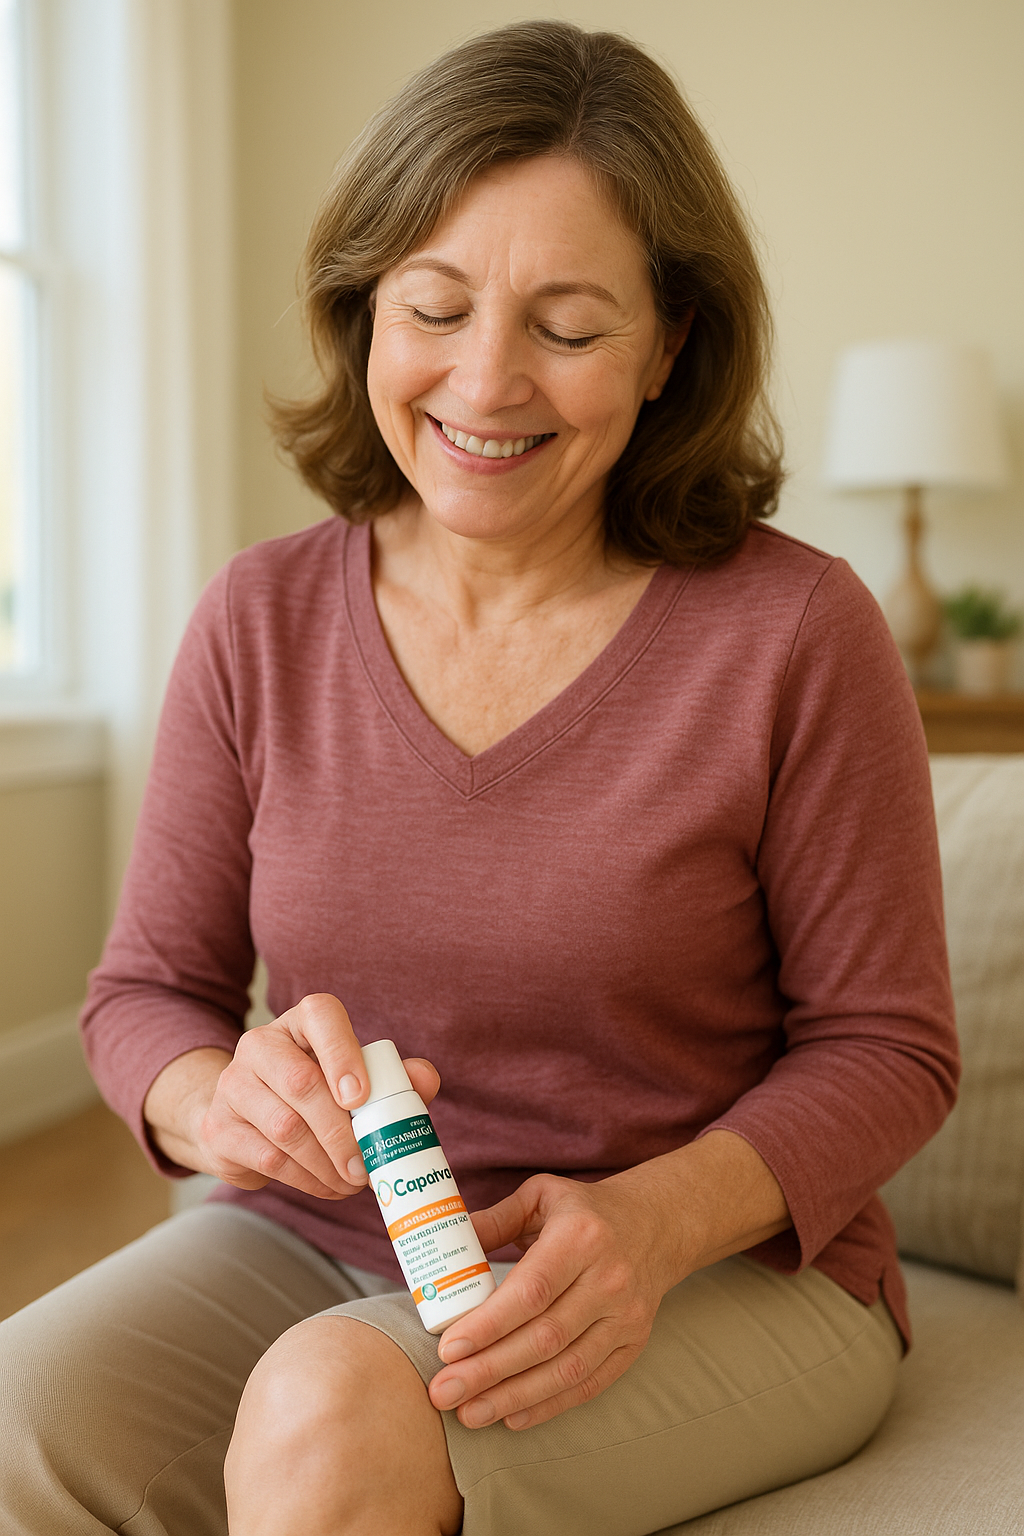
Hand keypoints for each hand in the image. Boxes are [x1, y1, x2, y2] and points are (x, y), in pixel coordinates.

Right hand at [144, 994, 439, 1200]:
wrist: (244, 1116)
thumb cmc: (317, 1092)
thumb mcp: (354, 1076)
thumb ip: (394, 1076)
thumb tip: (424, 1080)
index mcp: (301, 1022)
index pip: (320, 1015)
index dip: (342, 1053)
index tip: (361, 1097)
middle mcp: (260, 1044)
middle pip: (301, 1082)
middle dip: (341, 1132)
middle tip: (367, 1167)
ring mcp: (233, 1085)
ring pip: (285, 1127)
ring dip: (327, 1164)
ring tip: (353, 1182)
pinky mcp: (219, 1129)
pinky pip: (268, 1158)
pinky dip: (306, 1179)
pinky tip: (327, 1185)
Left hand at [426, 1133, 790, 1431]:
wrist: (656, 1224)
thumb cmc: (583, 1211)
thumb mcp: (540, 1196)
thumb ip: (494, 1220)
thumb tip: (444, 1243)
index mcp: (581, 1236)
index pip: (532, 1290)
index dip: (489, 1324)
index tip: (448, 1348)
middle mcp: (609, 1278)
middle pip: (544, 1338)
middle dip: (489, 1371)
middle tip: (443, 1392)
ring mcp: (626, 1315)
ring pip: (567, 1368)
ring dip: (514, 1397)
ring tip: (468, 1414)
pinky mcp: (633, 1343)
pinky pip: (591, 1383)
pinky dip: (550, 1405)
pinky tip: (512, 1417)